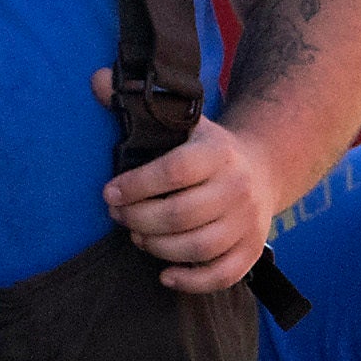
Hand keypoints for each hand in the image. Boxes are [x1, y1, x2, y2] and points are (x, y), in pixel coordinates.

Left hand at [97, 93, 292, 293]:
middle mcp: (238, 187)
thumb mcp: (180, 120)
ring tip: (137, 237)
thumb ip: (135, 101)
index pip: (174, 171)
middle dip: (139, 219)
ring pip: (198, 247)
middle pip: (182, 214)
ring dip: (158, 247)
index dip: (137, 185)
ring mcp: (248, 221)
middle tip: (117, 216)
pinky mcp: (252, 250)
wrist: (263, 167)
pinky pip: (223, 275)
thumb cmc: (207, 148)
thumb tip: (96, 79)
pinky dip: (192, 282)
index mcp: (217, 152)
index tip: (109, 191)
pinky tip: (165, 274)